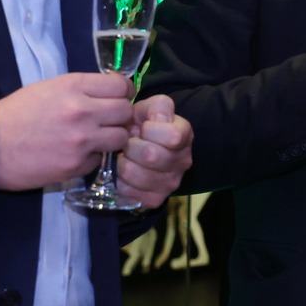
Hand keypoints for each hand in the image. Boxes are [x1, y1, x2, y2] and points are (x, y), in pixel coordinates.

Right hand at [0, 72, 133, 190]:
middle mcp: (82, 111)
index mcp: (74, 86)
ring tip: (96, 139)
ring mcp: (82, 140)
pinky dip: (93, 157)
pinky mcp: (76, 165)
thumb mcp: (48, 88)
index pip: (121, 86)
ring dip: (112, 138)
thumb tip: (109, 94)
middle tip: (109, 121)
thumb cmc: (15, 114)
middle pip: (126, 111)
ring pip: (120, 138)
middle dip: (121, 116)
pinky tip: (77, 154)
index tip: (118, 98)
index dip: (123, 93)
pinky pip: (100, 159)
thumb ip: (81, 89)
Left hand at [114, 93, 194, 209]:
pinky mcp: (155, 199)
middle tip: (127, 143)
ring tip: (124, 157)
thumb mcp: (151, 108)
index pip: (173, 137)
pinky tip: (123, 173)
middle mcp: (183, 162)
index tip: (143, 127)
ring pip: (136, 174)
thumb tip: (159, 119)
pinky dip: (120, 181)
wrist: (140, 146)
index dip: (150, 130)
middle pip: (151, 156)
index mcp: (184, 136)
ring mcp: (171, 183)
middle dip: (131, 146)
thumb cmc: (144, 124)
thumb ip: (159, 106)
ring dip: (123, 163)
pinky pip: (129, 191)